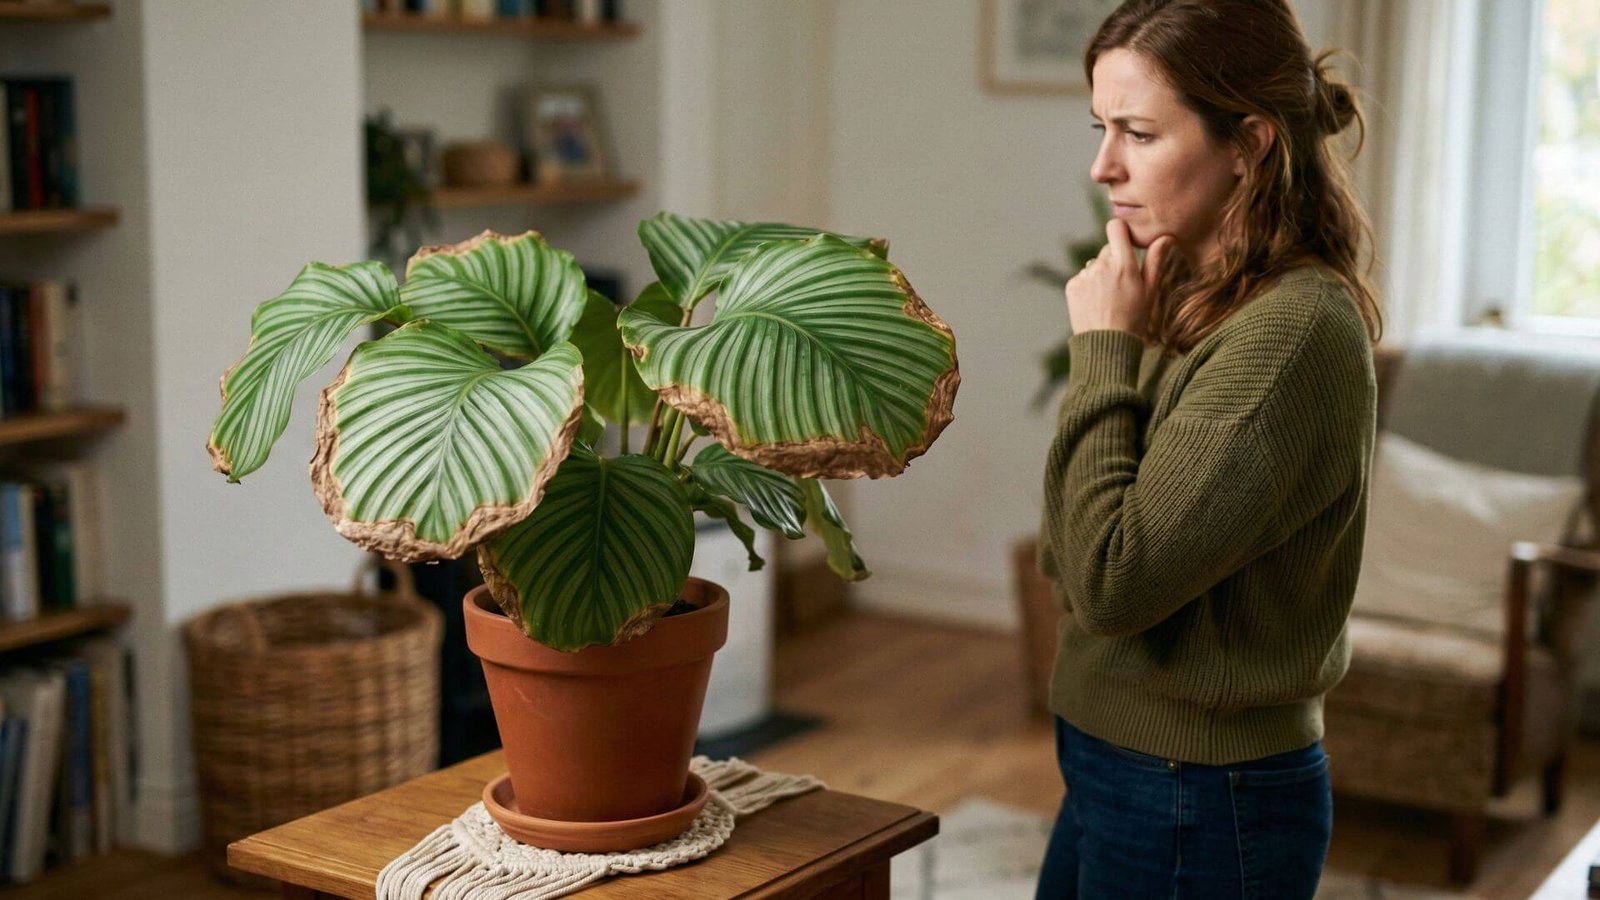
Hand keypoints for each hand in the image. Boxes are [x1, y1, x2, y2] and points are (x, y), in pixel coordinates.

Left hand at [1064, 219, 1173, 338]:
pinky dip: (1088, 287)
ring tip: (1109, 299)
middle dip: (1114, 260)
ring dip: (1100, 275)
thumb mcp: (1149, 291)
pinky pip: (1081, 278)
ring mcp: (1084, 276)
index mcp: (1123, 264)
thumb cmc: (1134, 319)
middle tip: (1122, 285)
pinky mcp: (1072, 286)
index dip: (1121, 232)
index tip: (1127, 243)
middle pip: (1107, 249)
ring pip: (1094, 265)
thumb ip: (1156, 261)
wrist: (1107, 345)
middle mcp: (1101, 266)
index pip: (1115, 227)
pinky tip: (1096, 303)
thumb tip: (1166, 237)